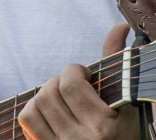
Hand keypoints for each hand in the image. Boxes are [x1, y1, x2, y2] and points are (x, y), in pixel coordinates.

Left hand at [17, 24, 137, 139]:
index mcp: (103, 127)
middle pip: (48, 94)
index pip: (70, 84)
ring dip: (44, 96)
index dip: (74, 70)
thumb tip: (119, 27)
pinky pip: (27, 124)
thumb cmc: (126, 134)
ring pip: (33, 108)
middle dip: (58, 82)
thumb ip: (119, 65)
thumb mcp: (128, 104)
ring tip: (61, 99)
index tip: (85, 75)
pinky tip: (51, 113)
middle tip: (72, 87)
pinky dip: (34, 111)